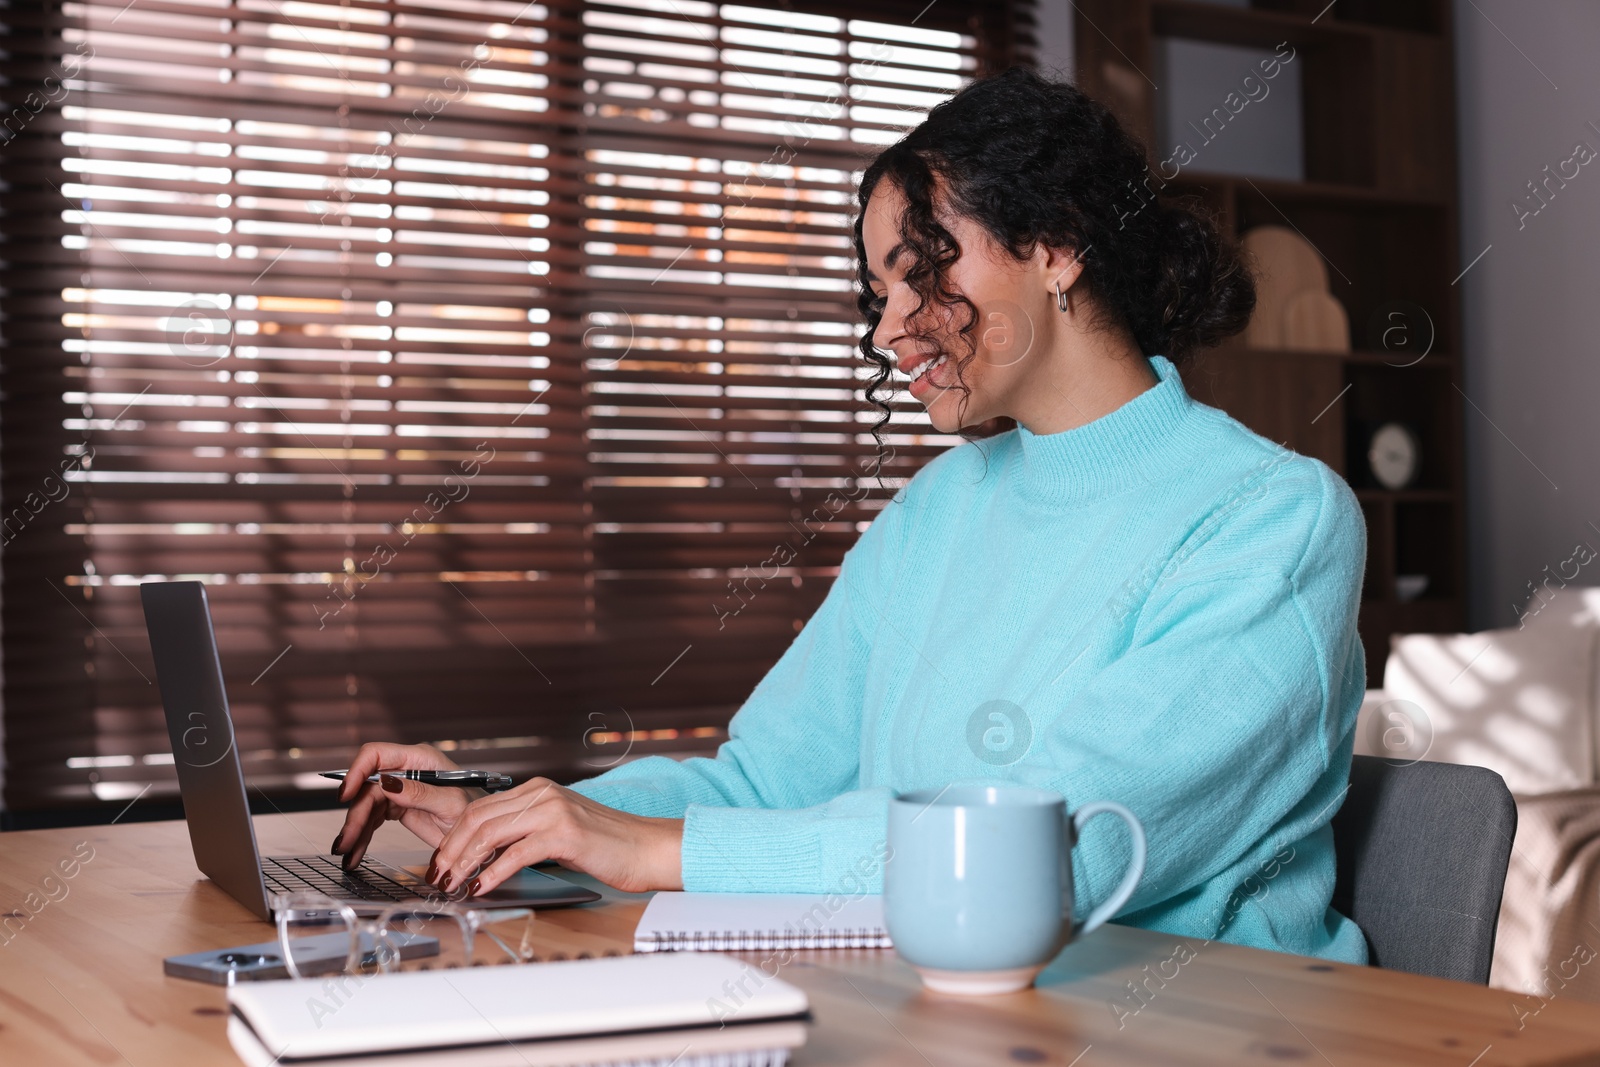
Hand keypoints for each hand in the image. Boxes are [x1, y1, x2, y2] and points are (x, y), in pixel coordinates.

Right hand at [332, 742, 467, 869]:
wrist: (480, 831)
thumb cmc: (476, 810)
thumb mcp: (451, 803)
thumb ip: (419, 793)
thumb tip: (388, 783)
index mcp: (420, 759)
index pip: (378, 755)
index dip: (357, 771)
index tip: (346, 794)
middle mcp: (407, 770)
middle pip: (368, 787)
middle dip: (355, 815)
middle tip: (345, 842)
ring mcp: (401, 789)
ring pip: (367, 805)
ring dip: (355, 830)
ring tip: (347, 853)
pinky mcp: (398, 807)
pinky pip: (374, 819)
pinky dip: (364, 836)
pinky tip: (356, 852)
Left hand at [391, 776, 682, 895]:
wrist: (647, 848)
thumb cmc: (607, 845)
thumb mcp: (558, 832)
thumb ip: (524, 834)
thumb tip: (485, 857)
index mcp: (537, 789)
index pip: (479, 808)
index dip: (452, 836)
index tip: (440, 861)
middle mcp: (541, 793)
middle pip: (477, 818)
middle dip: (450, 850)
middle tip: (438, 876)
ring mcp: (553, 810)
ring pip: (490, 833)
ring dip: (464, 862)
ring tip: (453, 884)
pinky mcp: (564, 833)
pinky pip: (516, 853)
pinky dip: (493, 873)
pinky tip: (483, 888)